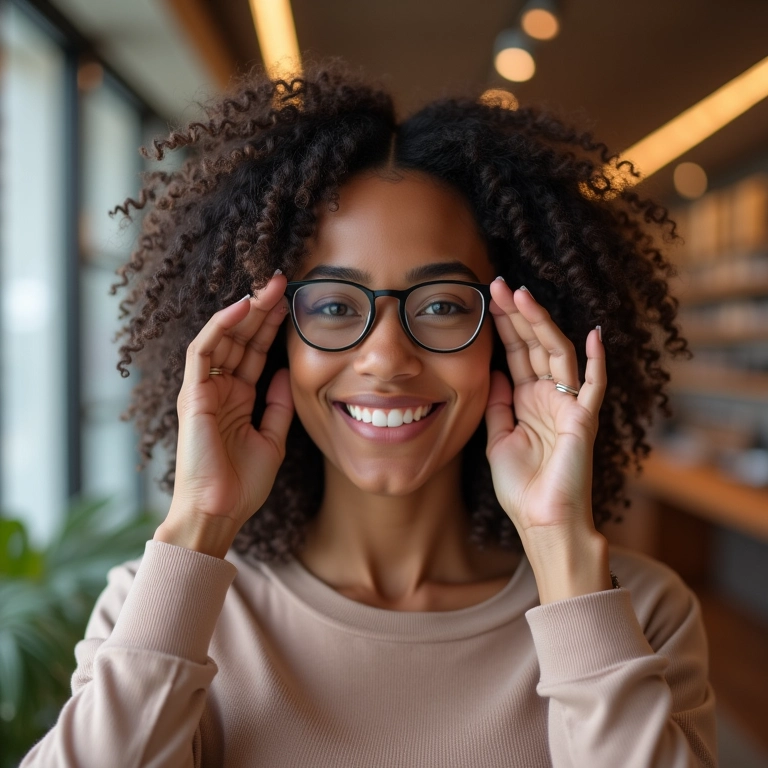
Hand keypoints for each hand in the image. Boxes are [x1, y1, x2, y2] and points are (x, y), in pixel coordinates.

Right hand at [155, 272, 293, 557]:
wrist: (220, 512)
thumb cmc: (243, 484)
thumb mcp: (272, 439)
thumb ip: (278, 405)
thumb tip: (285, 372)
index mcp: (238, 399)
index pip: (256, 352)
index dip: (272, 327)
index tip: (293, 304)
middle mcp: (220, 389)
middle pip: (241, 339)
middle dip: (262, 310)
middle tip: (283, 282)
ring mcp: (204, 389)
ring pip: (223, 337)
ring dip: (245, 310)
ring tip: (269, 287)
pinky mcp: (192, 394)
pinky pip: (204, 351)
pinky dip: (221, 326)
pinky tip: (242, 307)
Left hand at [485, 279, 610, 600]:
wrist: (541, 522)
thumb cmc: (520, 487)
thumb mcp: (497, 439)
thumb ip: (497, 405)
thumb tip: (492, 373)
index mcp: (526, 401)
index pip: (514, 354)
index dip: (503, 326)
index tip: (487, 298)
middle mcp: (548, 397)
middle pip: (533, 346)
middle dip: (517, 315)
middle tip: (498, 284)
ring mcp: (569, 405)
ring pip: (557, 354)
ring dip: (541, 324)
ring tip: (521, 295)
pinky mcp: (584, 420)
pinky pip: (595, 386)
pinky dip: (597, 361)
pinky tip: (593, 334)